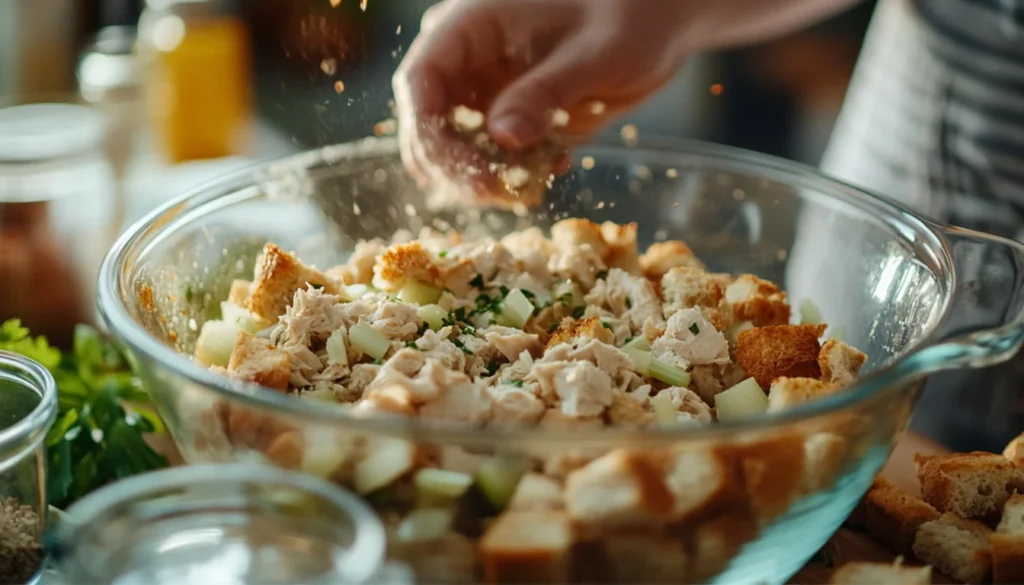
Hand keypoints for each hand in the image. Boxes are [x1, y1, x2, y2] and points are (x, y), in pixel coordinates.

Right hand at [392, 0, 691, 203]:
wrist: (659, 24)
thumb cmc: (630, 18)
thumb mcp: (592, 53)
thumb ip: (546, 92)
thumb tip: (504, 137)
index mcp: (472, 26)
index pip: (421, 81)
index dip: (428, 131)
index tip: (460, 172)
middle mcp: (471, 62)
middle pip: (430, 123)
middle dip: (454, 166)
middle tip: (492, 194)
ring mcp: (489, 93)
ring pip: (458, 149)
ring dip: (484, 179)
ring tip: (527, 188)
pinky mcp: (514, 120)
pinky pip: (496, 159)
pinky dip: (516, 175)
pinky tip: (556, 166)